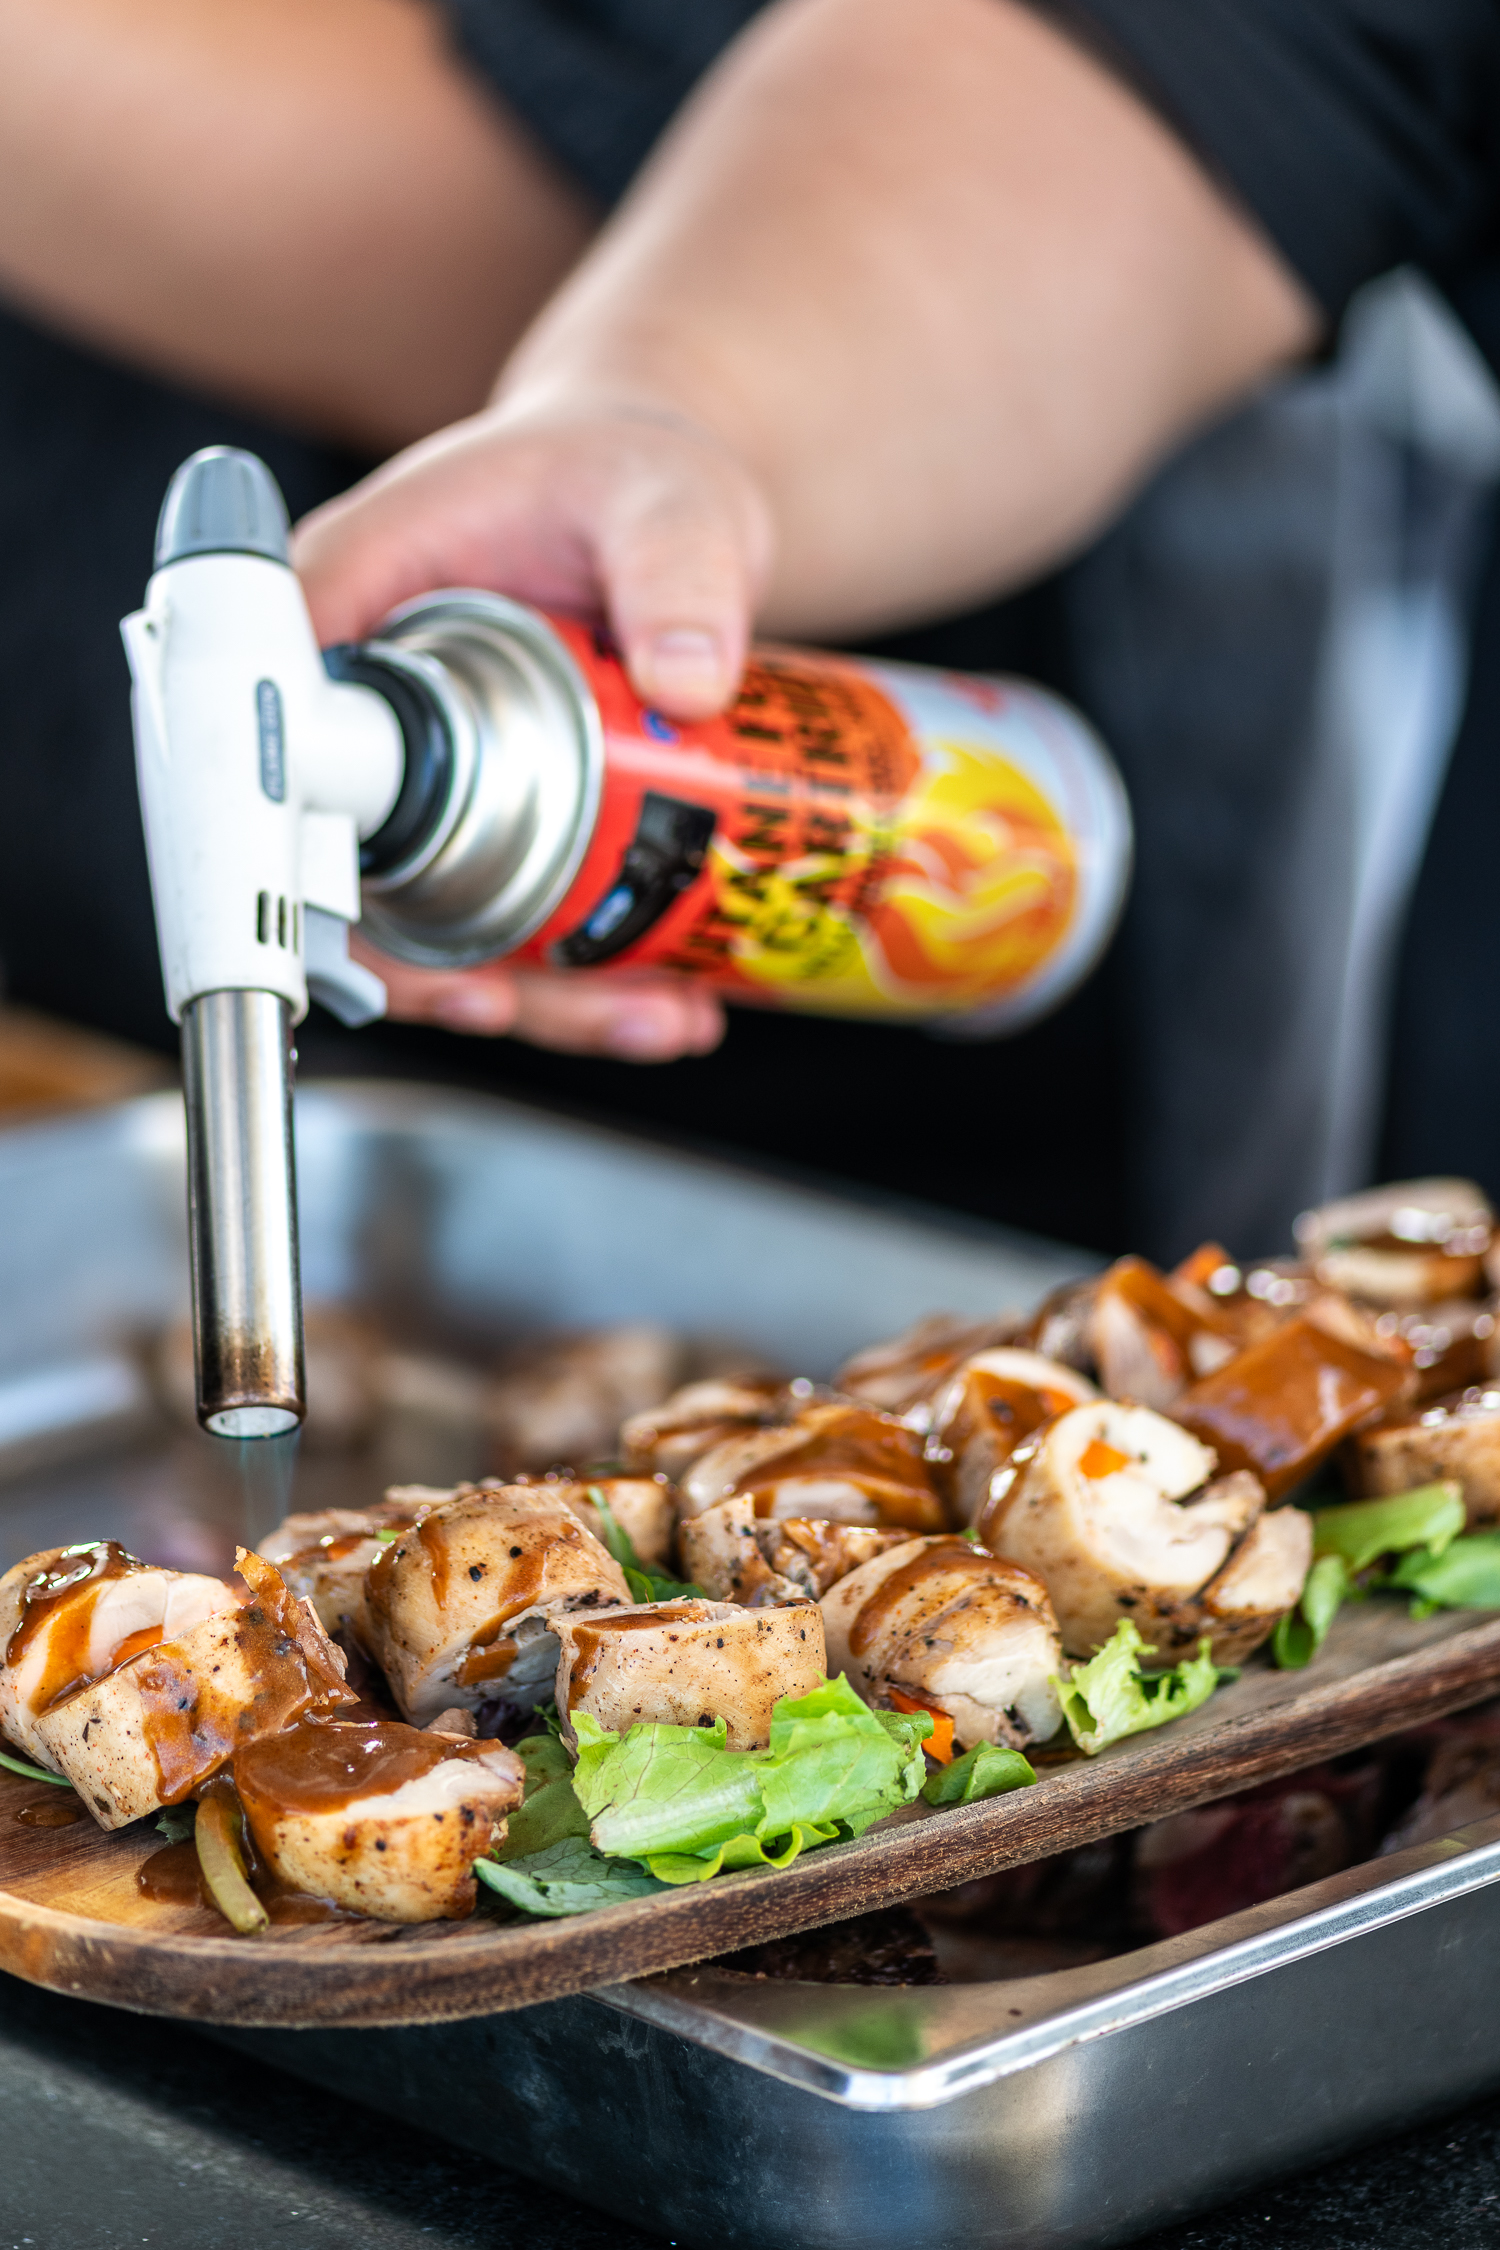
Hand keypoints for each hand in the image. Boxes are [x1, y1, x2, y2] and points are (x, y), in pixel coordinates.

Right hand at [302, 404, 765, 1058]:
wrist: (663, 502)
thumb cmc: (630, 474)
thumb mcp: (669, 502)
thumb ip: (679, 569)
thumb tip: (692, 678)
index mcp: (348, 597)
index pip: (283, 748)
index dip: (311, 868)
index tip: (394, 944)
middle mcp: (366, 702)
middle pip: (355, 872)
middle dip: (444, 976)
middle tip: (536, 1008)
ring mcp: (425, 773)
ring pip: (440, 921)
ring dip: (539, 997)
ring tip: (654, 1017)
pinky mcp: (486, 817)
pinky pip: (509, 916)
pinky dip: (584, 975)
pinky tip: (671, 995)